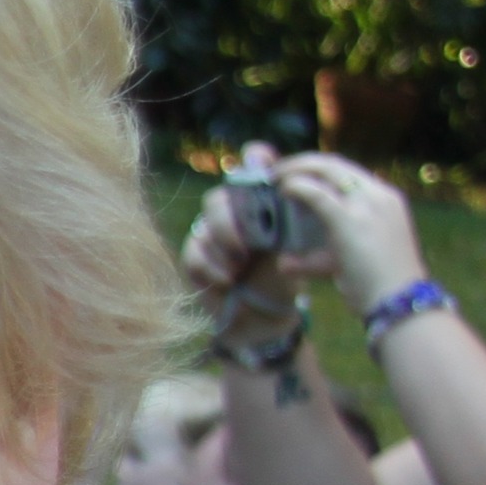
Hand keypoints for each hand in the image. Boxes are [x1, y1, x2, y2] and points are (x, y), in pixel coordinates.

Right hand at [180, 143, 302, 349]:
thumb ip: (284, 212)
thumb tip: (282, 180)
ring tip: (240, 271)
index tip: (263, 175)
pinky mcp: (195, 258)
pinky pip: (194, 252)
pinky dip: (212, 268)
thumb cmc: (281, 278)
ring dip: (224, 251)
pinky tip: (228, 281)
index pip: (248, 168)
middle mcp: (229, 213)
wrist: (265, 319)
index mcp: (256, 204)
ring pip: (204, 226)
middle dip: (231, 224)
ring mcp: (209, 235)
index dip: (252, 165)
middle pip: (217, 199)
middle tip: (247, 248)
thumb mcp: (292, 246)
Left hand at [274, 154, 428, 318]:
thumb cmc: (378, 289)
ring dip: (297, 167)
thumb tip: (284, 262)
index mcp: (386, 201)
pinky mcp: (350, 219)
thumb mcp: (350, 262)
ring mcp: (367, 204)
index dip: (320, 170)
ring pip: (327, 169)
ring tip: (275, 176)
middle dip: (304, 162)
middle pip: (336, 164)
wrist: (398, 302)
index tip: (298, 175)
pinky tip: (283, 188)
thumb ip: (319, 258)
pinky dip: (297, 185)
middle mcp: (379, 195)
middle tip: (278, 170)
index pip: (350, 173)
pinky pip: (317, 193)